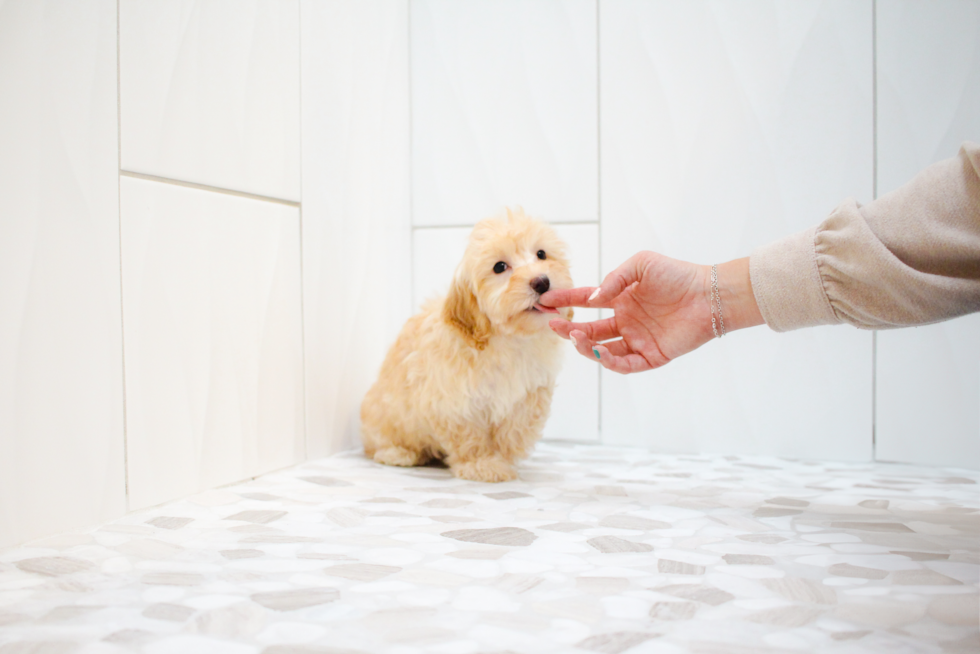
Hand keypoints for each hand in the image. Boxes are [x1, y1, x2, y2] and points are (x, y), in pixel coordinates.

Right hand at [539, 252, 762, 373]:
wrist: (709, 294)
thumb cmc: (678, 275)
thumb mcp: (641, 264)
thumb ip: (615, 279)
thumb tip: (593, 298)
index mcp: (622, 299)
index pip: (588, 302)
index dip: (567, 301)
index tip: (547, 300)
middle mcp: (627, 321)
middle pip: (590, 330)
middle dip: (569, 329)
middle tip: (554, 324)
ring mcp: (638, 339)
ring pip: (604, 350)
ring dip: (587, 346)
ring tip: (576, 336)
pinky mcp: (652, 355)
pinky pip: (627, 364)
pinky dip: (611, 362)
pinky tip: (601, 352)